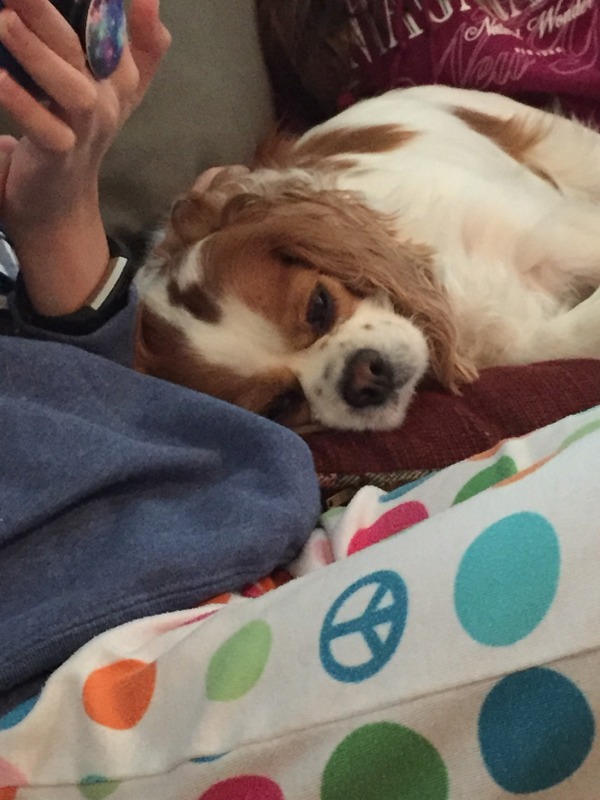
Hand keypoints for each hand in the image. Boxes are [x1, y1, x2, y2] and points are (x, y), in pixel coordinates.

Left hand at [0, 0, 170, 314]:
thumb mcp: (111, 86)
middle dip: (55, 14)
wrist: (59, 200)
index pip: (134, 33)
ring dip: (39, 54)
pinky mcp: (59, 156)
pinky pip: (44, 128)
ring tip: (5, 21)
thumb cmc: (76, 131)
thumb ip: (137, 43)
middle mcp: (109, 100)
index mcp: (123, 78)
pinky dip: (21, 102)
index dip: (124, 8)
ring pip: (72, 89)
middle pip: (95, 50)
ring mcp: (86, 130)